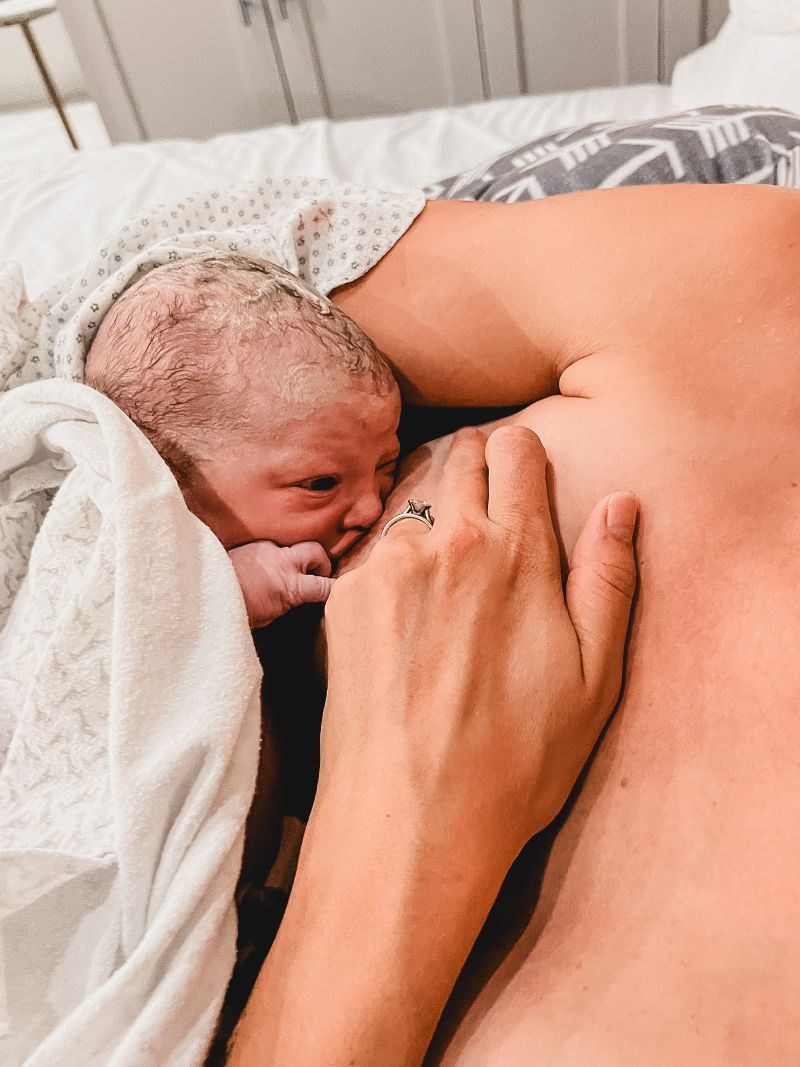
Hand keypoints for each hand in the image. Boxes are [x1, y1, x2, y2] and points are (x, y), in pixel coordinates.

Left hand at [227, 540, 333, 628]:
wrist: (207, 594)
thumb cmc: (238, 611)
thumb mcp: (270, 614)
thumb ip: (288, 600)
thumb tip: (295, 596)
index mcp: (290, 585)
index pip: (324, 585)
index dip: (334, 588)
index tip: (340, 590)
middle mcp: (282, 562)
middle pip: (315, 550)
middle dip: (320, 561)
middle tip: (315, 574)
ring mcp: (266, 549)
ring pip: (291, 545)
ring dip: (293, 557)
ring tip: (284, 571)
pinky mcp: (251, 544)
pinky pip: (269, 546)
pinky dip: (271, 556)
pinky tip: (261, 568)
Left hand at [320, 426, 638, 869]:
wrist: (410, 817)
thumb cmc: (517, 758)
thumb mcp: (595, 676)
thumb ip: (608, 577)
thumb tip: (619, 501)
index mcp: (516, 553)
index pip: (515, 452)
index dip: (521, 454)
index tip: (522, 468)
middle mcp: (446, 542)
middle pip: (459, 460)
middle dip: (475, 470)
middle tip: (484, 517)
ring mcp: (386, 568)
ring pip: (414, 516)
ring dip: (431, 534)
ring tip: (441, 602)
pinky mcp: (343, 599)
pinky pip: (373, 562)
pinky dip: (391, 579)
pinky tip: (403, 635)